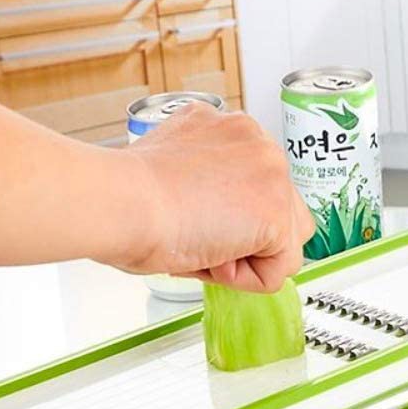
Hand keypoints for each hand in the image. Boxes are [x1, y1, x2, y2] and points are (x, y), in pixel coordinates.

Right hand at [115, 103, 313, 292]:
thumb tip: (216, 217)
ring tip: (204, 247)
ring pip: (286, 241)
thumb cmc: (125, 199)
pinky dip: (245, 279)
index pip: (257, 185)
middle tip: (199, 240)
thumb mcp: (171, 177)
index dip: (228, 219)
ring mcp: (272, 173)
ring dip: (248, 258)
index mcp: (227, 128)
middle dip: (248, 238)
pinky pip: (279, 268)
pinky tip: (212, 257)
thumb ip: (205, 186)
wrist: (122, 202)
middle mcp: (255, 140)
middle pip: (283, 209)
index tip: (192, 219)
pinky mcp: (278, 211)